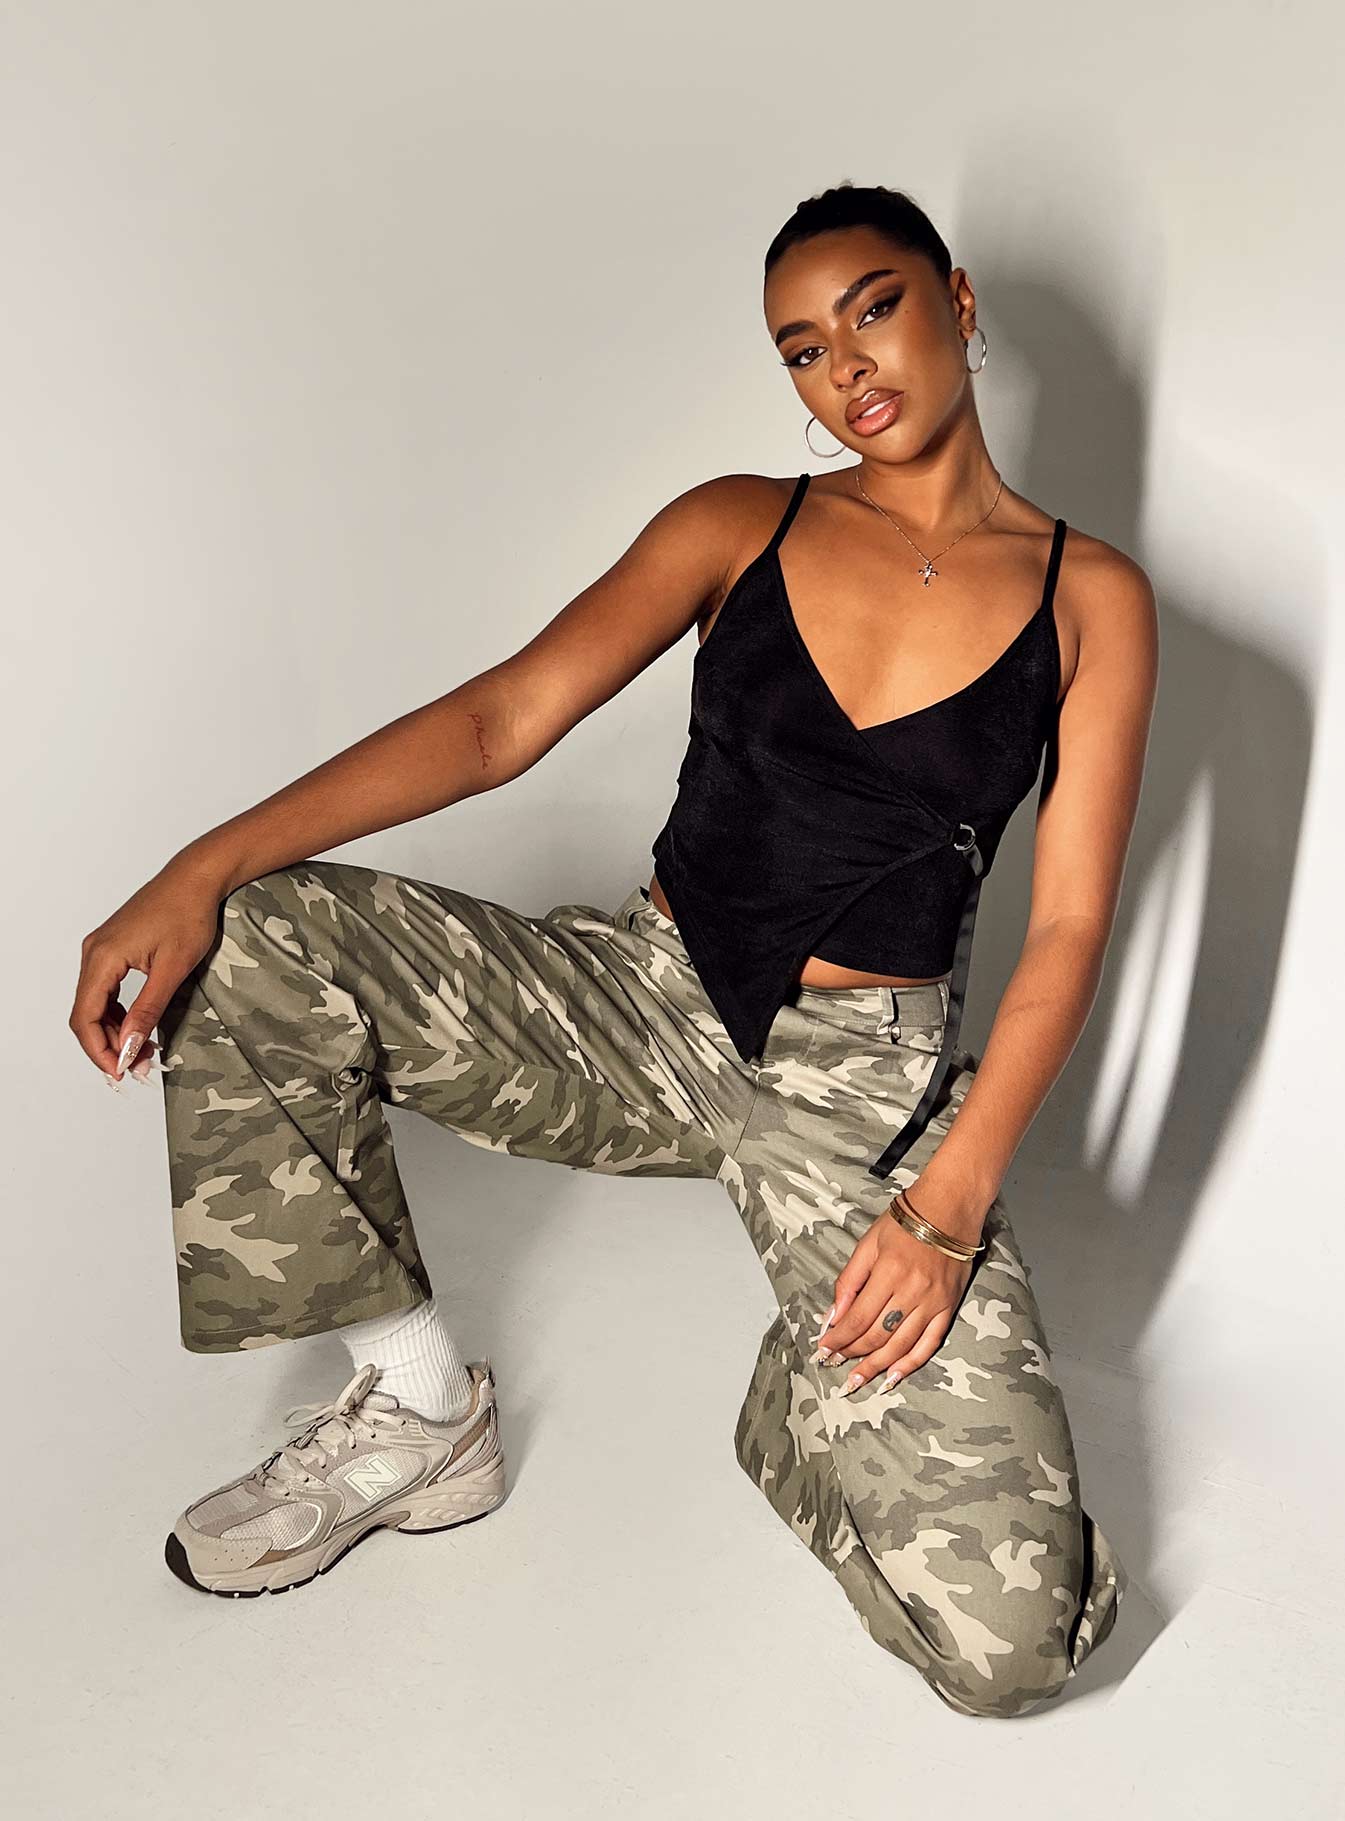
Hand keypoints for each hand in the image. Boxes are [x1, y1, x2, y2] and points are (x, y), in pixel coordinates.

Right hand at [70, 857, 226, 1087]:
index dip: (100, 1051)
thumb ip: (148, 1009)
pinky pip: (106, 989)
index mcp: (102, 957)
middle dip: (109, 1044)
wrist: (196, 877)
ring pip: (95, 1003)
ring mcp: (102, 949)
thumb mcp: (173, 969)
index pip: (85, 1017)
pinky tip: (139, 1026)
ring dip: (114, 1030)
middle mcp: (94, 953)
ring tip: (143, 1050)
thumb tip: (128, 1045)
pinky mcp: (114, 948)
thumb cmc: (188, 914)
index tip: (122, 1072)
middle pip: (86, 1013)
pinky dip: (118, 1012)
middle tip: (140, 1066)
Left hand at [811, 1197, 978, 1394]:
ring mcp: (933, 1302)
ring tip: (857, 1382)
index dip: (839, 1338)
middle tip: (834, 1365)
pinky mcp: (949, 1307)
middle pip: (877, 1335)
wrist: (949, 1208)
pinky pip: (930, 1343)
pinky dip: (911, 1363)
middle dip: (852, 1354)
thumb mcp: (868, 1243)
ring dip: (876, 1366)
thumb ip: (849, 1280)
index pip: (858, 1318)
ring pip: (900, 1345)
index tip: (824, 1349)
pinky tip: (894, 1377)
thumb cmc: (906, 1221)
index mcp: (888, 1273)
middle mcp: (912, 1291)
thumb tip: (834, 1314)